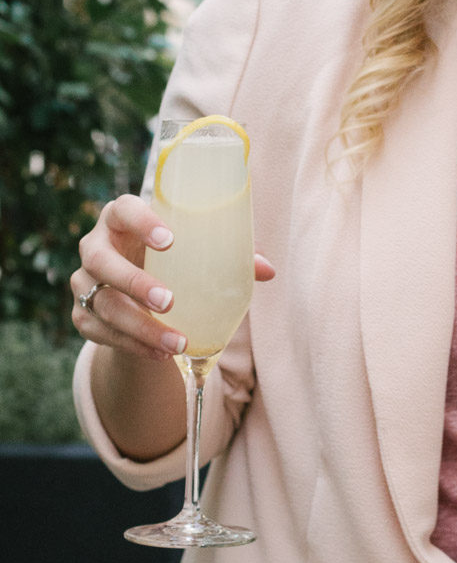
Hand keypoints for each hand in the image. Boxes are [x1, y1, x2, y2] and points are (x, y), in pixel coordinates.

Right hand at [71, 194, 274, 359]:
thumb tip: (268, 271)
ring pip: (102, 304)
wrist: (137, 292)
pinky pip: (100, 332)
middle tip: (168, 301)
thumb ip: (229, 257)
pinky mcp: (81, 314)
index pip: (123, 209)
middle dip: (134, 282)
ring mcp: (83, 281)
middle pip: (103, 261)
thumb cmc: (172, 259)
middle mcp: (95, 245)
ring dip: (139, 326)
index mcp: (121, 218)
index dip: (142, 222)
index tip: (170, 240)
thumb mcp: (193, 253)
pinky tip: (160, 354)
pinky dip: (132, 345)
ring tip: (177, 342)